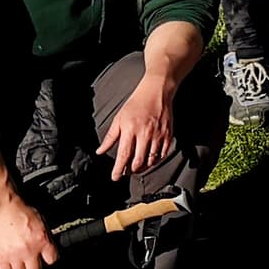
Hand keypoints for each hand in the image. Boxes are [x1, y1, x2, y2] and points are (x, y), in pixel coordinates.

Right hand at [0, 193, 57, 268]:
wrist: (3, 209)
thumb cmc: (20, 211)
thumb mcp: (41, 222)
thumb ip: (44, 237)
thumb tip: (47, 247)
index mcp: (41, 240)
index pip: (51, 259)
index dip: (49, 259)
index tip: (47, 258)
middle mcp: (29, 250)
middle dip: (35, 268)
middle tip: (33, 263)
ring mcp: (14, 256)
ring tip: (21, 264)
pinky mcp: (1, 257)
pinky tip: (10, 263)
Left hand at [100, 64, 180, 179]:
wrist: (157, 91)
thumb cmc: (136, 103)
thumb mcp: (119, 118)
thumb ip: (110, 137)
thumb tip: (100, 151)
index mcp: (130, 130)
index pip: (123, 155)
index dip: (118, 169)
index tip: (115, 177)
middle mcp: (145, 134)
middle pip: (138, 162)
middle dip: (131, 171)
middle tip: (127, 172)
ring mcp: (158, 135)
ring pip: (151, 160)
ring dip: (143, 167)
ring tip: (137, 167)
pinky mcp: (168, 134)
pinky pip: (163, 154)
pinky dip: (156, 160)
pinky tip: (150, 159)